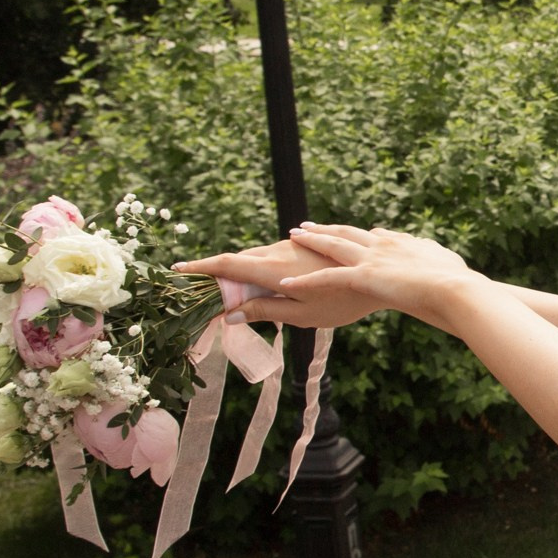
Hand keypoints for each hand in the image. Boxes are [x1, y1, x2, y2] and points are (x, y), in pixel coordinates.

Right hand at [175, 239, 380, 329]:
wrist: (381, 276)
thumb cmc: (342, 303)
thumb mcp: (301, 316)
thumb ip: (263, 311)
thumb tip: (228, 314)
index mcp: (273, 270)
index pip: (227, 265)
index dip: (200, 267)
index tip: (176, 269)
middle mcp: (280, 251)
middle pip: (240, 260)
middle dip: (220, 274)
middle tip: (204, 291)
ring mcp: (294, 244)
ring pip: (260, 255)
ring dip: (246, 270)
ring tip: (239, 291)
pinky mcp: (309, 242)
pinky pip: (279, 251)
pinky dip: (267, 263)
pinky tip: (272, 275)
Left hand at [273, 223, 477, 330]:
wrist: (453, 287)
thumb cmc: (455, 280)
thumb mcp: (444, 260)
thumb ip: (432, 252)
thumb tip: (431, 249)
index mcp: (402, 243)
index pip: (374, 236)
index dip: (357, 235)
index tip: (343, 233)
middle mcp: (382, 245)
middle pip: (346, 234)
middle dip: (325, 230)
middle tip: (306, 226)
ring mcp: (371, 259)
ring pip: (332, 247)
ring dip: (311, 241)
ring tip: (292, 236)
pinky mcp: (363, 277)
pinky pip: (326, 278)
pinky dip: (304, 281)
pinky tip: (286, 283)